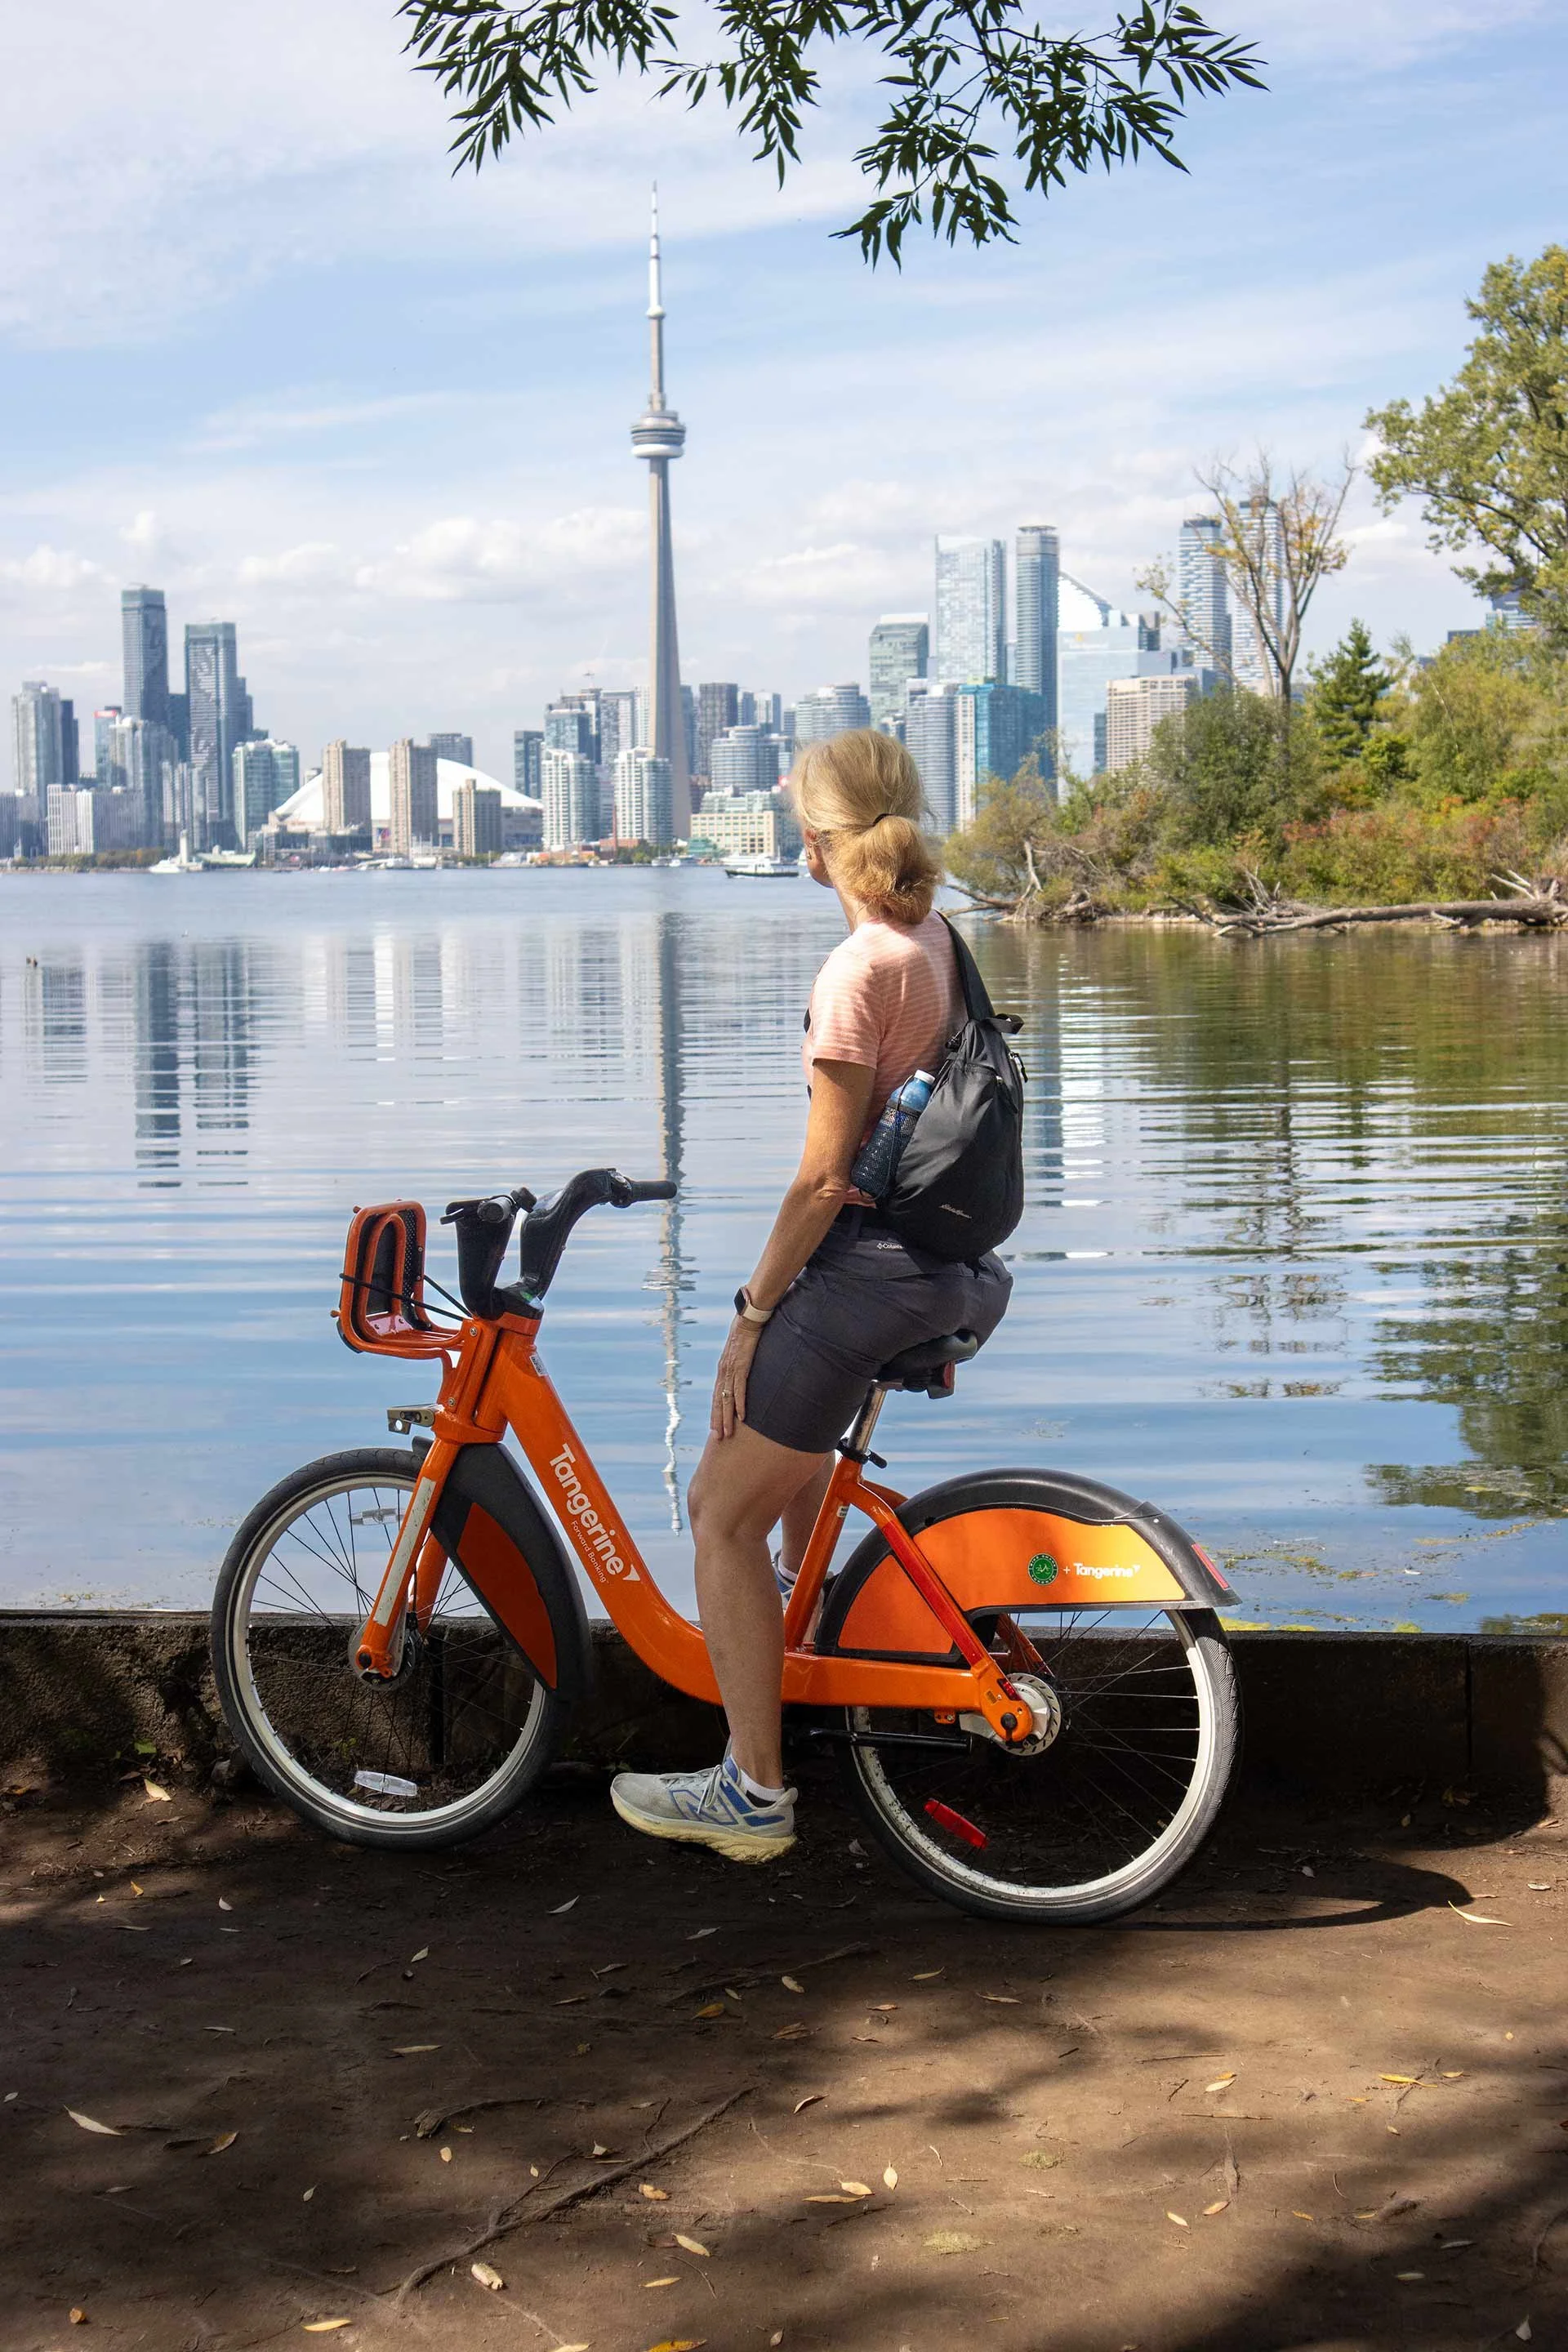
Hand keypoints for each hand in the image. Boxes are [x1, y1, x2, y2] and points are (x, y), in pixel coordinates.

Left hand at [711, 1316, 763, 1439]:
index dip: (716, 1411)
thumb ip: (739, 1362)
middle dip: (718, 1420)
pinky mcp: (741, 1366)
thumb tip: (742, 1368)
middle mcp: (723, 1371)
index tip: (715, 1426)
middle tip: (717, 1437)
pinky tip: (741, 1417)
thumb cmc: (745, 1331)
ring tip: (727, 1433)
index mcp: (723, 1368)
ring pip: (727, 1399)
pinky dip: (740, 1404)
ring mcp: (731, 1370)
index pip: (717, 1395)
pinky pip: (740, 1390)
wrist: (748, 1318)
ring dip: (727, 1418)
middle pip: (719, 1400)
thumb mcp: (739, 1350)